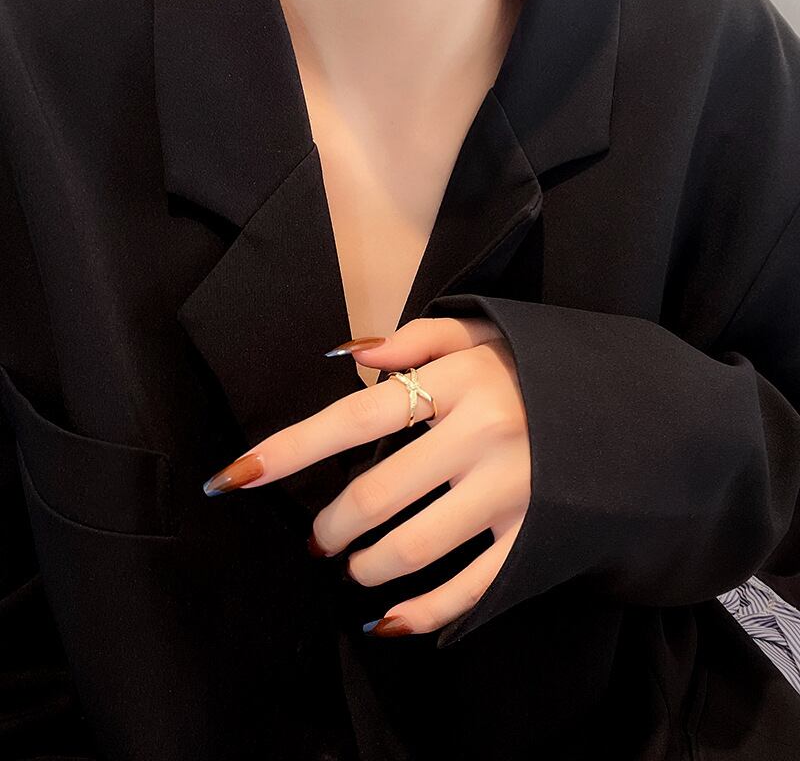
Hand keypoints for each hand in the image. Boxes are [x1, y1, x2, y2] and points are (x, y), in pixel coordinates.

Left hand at [202, 317, 531, 636]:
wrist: (636, 413)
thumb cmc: (542, 370)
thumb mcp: (486, 333)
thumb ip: (416, 337)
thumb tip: (346, 354)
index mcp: (460, 383)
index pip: (353, 418)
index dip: (288, 450)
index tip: (233, 478)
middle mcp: (482, 437)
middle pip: (374, 495)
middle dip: (329, 525)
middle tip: (318, 536)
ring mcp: (512, 493)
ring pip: (412, 548)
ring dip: (365, 566)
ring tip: (352, 564)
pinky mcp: (536, 540)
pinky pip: (471, 591)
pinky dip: (421, 615)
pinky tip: (390, 621)